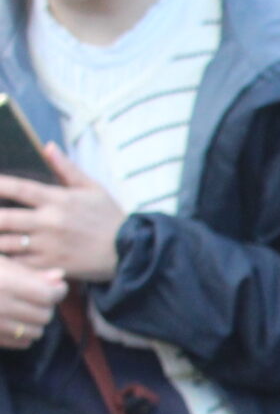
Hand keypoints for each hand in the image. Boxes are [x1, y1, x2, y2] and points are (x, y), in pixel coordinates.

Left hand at [0, 146, 124, 280]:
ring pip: (6, 244)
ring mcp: (49, 246)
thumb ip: (66, 168)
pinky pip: (20, 265)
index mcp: (58, 200)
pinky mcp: (52, 267)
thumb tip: (47, 146)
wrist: (132, 253)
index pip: (19, 188)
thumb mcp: (93, 189)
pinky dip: (8, 261)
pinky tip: (5, 258)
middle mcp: (50, 222)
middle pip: (3, 219)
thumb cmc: (111, 219)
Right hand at [0, 250, 63, 348]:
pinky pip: (22, 342)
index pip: (50, 294)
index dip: (56, 290)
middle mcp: (1, 306)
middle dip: (45, 305)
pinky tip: (13, 321)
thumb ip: (29, 272)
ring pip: (36, 331)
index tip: (53, 285)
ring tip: (23, 309)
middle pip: (46, 314)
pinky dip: (23, 334)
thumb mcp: (0, 262)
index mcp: (5, 283)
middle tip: (35, 296)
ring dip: (35, 321)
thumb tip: (59, 278)